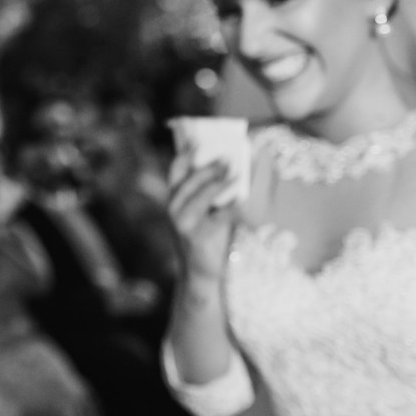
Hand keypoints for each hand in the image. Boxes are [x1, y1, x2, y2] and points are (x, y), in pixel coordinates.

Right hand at [167, 152, 238, 283]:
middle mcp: (173, 209)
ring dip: (220, 182)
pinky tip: (242, 199)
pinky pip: (217, 216)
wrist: (201, 273)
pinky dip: (231, 206)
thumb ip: (207, 192)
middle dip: (210, 167)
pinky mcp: (197, 237)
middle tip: (229, 158)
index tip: (202, 141)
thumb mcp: (201, 212)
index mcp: (174, 200)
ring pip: (201, 196)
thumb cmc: (207, 238)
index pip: (176, 170)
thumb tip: (230, 166)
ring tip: (236, 173)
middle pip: (190, 180)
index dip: (187, 154)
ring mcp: (183, 223)